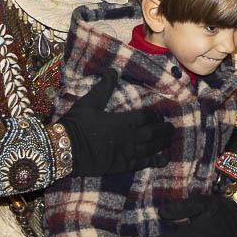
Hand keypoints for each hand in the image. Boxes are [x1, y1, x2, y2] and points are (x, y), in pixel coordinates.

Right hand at [57, 68, 173, 175]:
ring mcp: (124, 154)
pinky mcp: (119, 166)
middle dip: (163, 130)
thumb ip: (103, 88)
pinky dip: (152, 161)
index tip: (160, 115)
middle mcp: (127, 138)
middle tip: (172, 128)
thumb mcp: (89, 102)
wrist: (64, 149)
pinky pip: (140, 164)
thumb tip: (113, 70)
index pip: (144, 117)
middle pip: (151, 134)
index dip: (154, 116)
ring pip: (149, 148)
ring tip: (169, 140)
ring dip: (161, 144)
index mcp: (120, 121)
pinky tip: (161, 160)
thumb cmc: (76, 124)